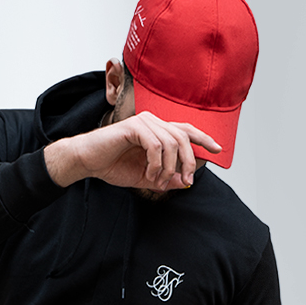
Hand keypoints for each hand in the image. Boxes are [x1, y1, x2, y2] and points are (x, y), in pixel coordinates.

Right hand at [44, 112, 221, 192]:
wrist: (88, 162)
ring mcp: (144, 122)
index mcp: (157, 130)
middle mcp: (153, 122)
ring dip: (168, 168)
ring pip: (171, 143)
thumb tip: (184, 182)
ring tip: (157, 182)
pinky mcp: (134, 127)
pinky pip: (156, 146)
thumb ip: (165, 179)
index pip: (186, 130)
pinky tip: (148, 175)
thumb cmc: (112, 166)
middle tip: (185, 181)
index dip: (204, 138)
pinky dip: (156, 164)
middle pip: (184, 138)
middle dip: (188, 162)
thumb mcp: (145, 177)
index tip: (218, 150)